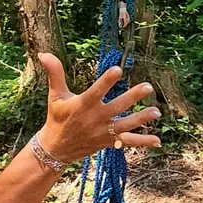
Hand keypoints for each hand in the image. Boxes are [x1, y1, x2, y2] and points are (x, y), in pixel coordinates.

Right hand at [37, 53, 161, 163]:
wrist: (55, 149)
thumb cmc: (57, 118)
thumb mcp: (55, 95)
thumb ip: (55, 73)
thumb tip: (44, 53)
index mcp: (83, 105)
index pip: (96, 91)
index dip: (107, 80)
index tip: (118, 69)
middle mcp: (95, 118)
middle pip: (117, 107)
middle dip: (133, 97)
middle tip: (148, 86)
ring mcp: (103, 132)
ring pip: (125, 125)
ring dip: (141, 119)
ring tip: (156, 112)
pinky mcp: (108, 142)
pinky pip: (127, 142)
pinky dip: (142, 142)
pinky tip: (157, 141)